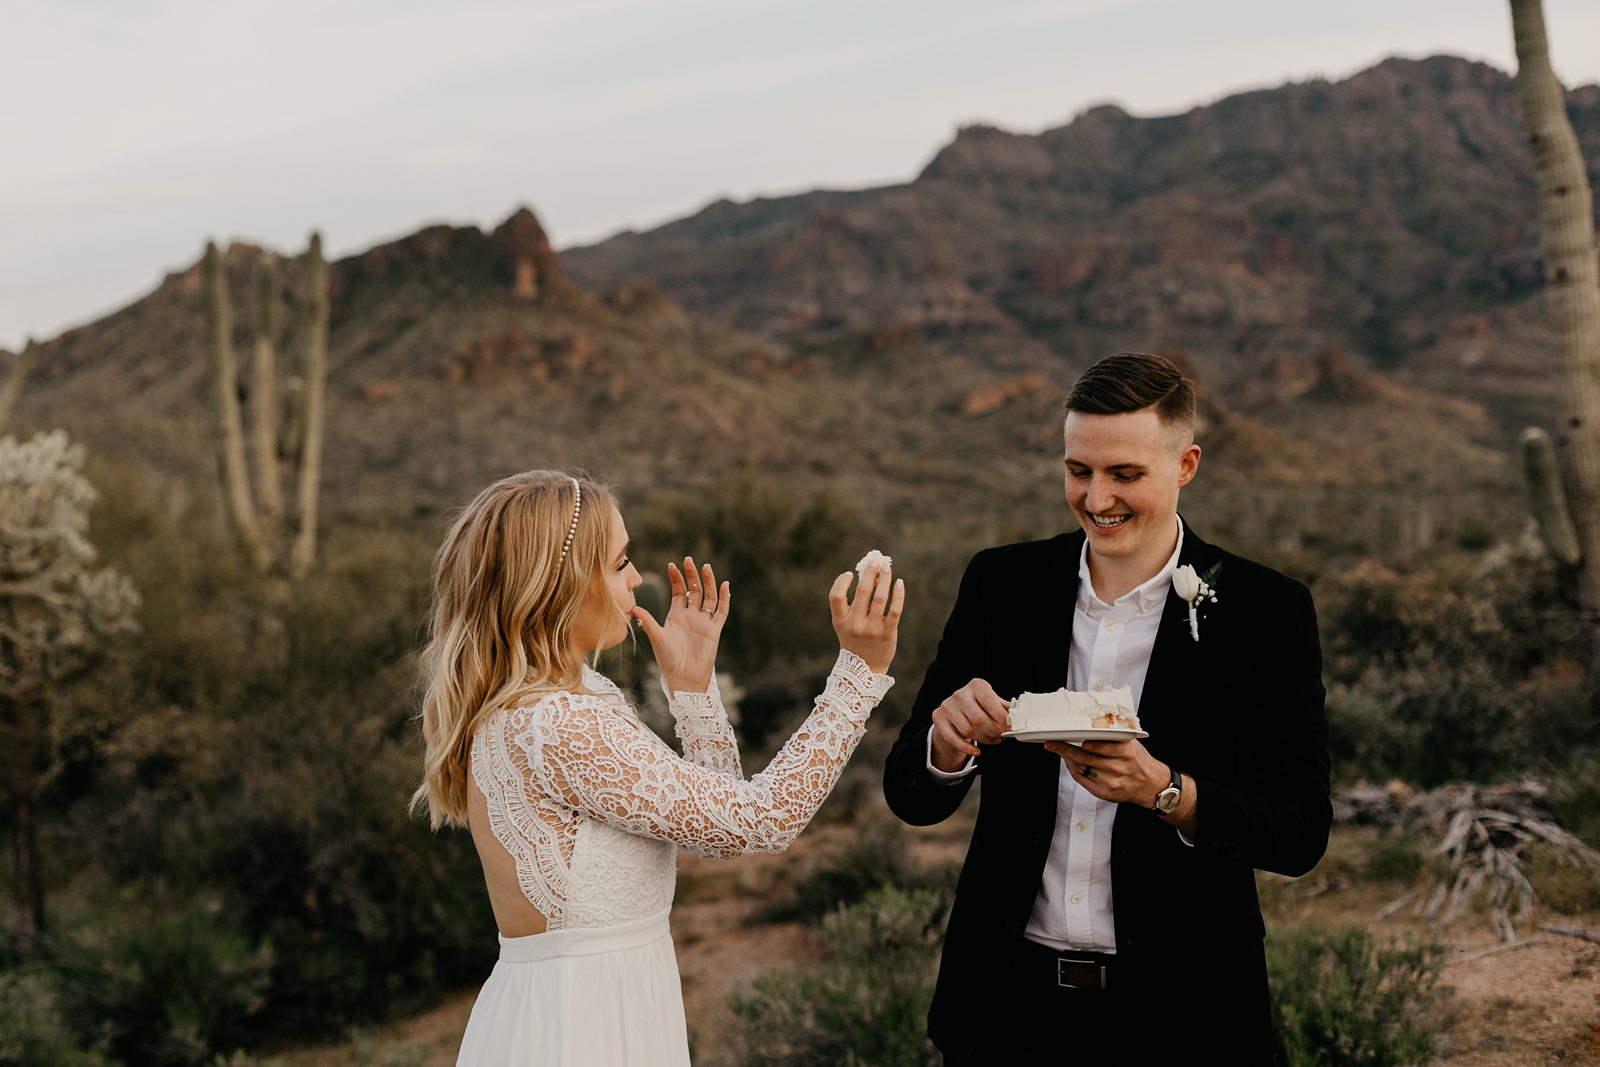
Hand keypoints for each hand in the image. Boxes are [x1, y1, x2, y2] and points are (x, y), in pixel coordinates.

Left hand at [629, 556, 728, 694]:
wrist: (683, 678)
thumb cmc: (668, 660)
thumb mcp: (657, 637)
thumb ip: (647, 621)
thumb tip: (632, 607)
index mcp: (676, 615)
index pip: (678, 591)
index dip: (676, 578)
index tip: (671, 565)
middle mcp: (690, 616)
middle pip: (693, 590)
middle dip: (691, 575)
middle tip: (689, 560)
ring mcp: (703, 622)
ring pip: (708, 597)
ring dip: (708, 582)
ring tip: (706, 567)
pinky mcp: (714, 630)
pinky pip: (721, 611)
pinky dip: (724, 598)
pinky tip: (725, 585)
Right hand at [828, 563, 903, 674]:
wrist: (865, 669)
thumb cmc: (854, 641)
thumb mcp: (844, 625)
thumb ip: (851, 604)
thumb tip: (868, 576)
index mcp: (840, 621)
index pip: (836, 596)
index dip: (841, 581)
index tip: (850, 573)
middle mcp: (855, 624)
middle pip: (863, 591)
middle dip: (870, 572)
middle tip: (876, 560)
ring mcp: (872, 629)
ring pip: (880, 598)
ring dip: (885, 579)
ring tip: (887, 568)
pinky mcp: (887, 633)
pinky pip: (895, 610)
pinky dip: (898, 595)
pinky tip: (899, 583)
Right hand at [930, 678, 1010, 771]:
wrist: (955, 712)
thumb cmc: (979, 707)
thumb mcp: (992, 703)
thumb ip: (1005, 709)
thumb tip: (1019, 717)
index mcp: (977, 686)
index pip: (989, 701)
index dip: (1000, 718)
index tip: (1009, 727)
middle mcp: (960, 694)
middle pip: (978, 719)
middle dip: (993, 731)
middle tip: (1002, 736)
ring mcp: (947, 706)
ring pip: (968, 730)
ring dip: (984, 739)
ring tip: (993, 740)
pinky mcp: (939, 718)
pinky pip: (953, 738)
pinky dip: (967, 748)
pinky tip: (977, 751)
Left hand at [1044, 738, 1167, 805]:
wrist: (1150, 784)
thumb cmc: (1138, 760)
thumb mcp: (1130, 744)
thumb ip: (1112, 737)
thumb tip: (1086, 729)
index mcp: (1127, 752)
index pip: (1101, 746)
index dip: (1084, 742)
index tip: (1069, 735)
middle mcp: (1119, 768)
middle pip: (1086, 758)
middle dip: (1065, 749)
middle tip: (1051, 743)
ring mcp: (1111, 782)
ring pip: (1082, 768)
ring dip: (1068, 759)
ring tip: (1059, 750)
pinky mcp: (1105, 793)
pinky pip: (1083, 780)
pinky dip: (1074, 770)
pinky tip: (1070, 763)